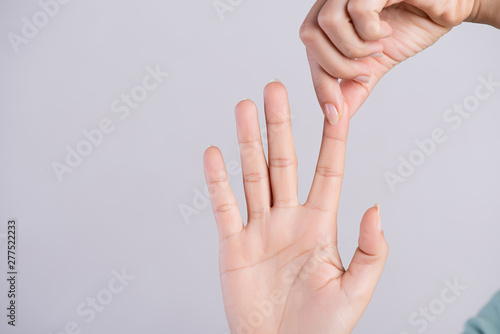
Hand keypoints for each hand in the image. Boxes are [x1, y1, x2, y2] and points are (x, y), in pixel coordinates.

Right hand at [203, 82, 388, 333]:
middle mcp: (288, 218)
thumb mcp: (355, 291)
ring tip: (244, 107)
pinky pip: (224, 206)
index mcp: (319, 225)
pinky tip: (215, 153)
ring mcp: (259, 229)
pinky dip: (218, 181)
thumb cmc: (321, 328)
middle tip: (275, 89)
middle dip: (280, 125)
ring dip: (248, 141)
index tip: (334, 104)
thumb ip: (370, 250)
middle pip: (283, 161)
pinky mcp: (233, 244)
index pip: (327, 170)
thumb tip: (375, 206)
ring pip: (253, 175)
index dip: (332, 138)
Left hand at [299, 0, 482, 123]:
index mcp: (331, 13)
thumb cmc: (412, 24)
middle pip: (309, 35)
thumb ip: (353, 87)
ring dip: (355, 48)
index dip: (319, 82)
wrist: (449, 7)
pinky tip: (386, 30)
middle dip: (336, 66)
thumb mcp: (376, 64)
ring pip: (328, 22)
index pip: (308, 46)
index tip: (334, 112)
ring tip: (378, 47)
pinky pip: (356, 9)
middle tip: (364, 72)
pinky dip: (371, 31)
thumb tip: (334, 117)